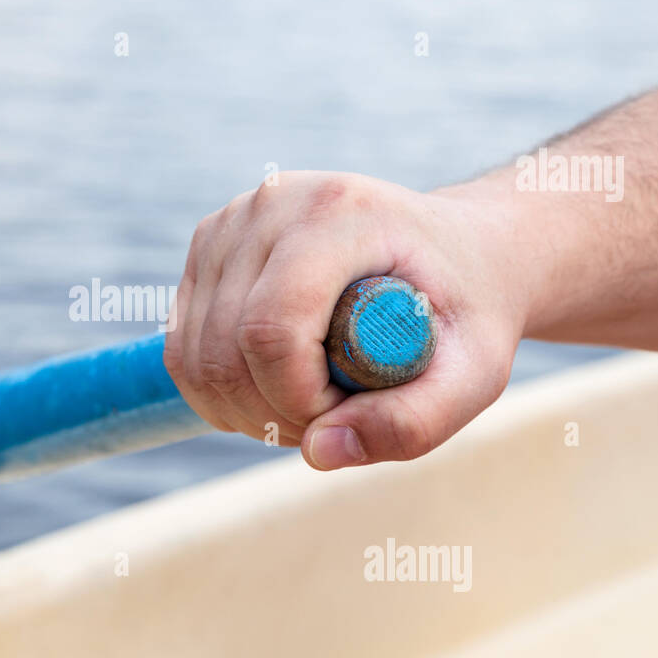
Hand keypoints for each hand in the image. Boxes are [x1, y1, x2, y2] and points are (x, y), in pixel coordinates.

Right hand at [163, 171, 527, 468]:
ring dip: (245, 408)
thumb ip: (411, 422)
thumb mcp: (474, 375)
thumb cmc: (466, 313)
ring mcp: (231, 221)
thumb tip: (317, 453)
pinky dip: (221, 390)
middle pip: (222, 351)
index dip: (298, 400)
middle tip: (336, 416)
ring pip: (193, 358)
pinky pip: (182, 348)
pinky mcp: (207, 244)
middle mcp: (272, 204)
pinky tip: (277, 383)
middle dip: (272, 413)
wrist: (457, 252)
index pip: (270, 330)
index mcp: (340, 215)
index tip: (351, 409)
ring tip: (312, 399)